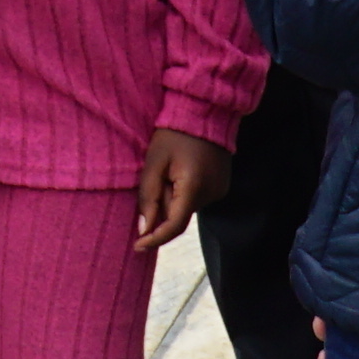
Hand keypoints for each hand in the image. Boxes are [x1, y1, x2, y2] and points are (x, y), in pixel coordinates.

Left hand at [134, 129, 226, 253]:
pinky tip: (181, 169)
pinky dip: (184, 192)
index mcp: (194, 188)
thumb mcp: (154, 163)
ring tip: (171, 168)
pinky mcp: (221, 186)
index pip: (174, 226)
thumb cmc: (174, 135)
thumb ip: (148, 197)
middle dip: (162, 206)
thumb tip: (144, 229)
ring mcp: (219, 190)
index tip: (137, 246)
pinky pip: (197, 198)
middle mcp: (211, 194)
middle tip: (157, 177)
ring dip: (173, 197)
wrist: (204, 112)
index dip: (155, 239)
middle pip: (179, 215)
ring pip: (187, 207)